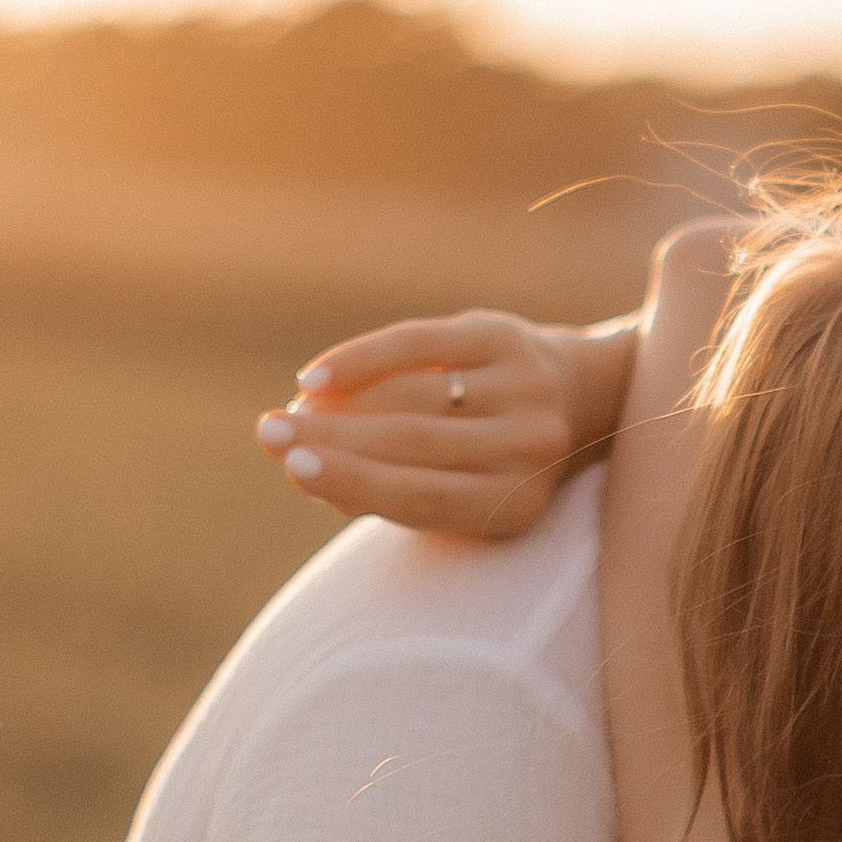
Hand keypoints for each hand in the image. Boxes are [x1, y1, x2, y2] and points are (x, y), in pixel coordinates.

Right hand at [254, 310, 636, 539]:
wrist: (574, 397)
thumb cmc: (490, 462)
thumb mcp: (461, 492)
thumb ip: (392, 491)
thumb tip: (307, 473)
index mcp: (517, 504)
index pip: (425, 497)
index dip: (356, 482)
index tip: (294, 471)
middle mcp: (528, 447)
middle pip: (412, 442)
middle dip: (332, 440)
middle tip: (268, 437)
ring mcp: (521, 388)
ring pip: (409, 394)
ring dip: (338, 404)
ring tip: (289, 413)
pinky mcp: (503, 337)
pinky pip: (418, 344)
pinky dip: (361, 359)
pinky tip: (317, 376)